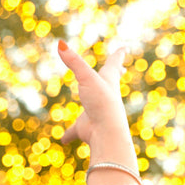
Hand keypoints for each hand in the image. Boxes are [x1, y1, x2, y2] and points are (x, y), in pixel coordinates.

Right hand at [57, 40, 136, 168]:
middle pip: (111, 82)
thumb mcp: (87, 78)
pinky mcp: (87, 129)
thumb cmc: (102, 104)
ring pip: (94, 106)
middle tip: (121, 69)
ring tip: (92, 104)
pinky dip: (69, 134)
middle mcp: (105, 97)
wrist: (106, 134)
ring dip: (93, 103)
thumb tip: (60, 44)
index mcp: (109, 82)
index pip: (114, 64)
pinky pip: (75, 131)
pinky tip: (64, 140)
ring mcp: (96, 114)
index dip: (118, 55)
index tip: (124, 48)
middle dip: (115, 74)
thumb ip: (73, 61)